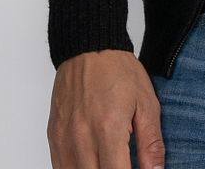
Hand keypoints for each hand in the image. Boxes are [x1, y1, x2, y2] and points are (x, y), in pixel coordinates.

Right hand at [47, 48, 164, 168]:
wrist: (89, 48)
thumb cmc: (118, 71)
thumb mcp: (147, 102)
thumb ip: (151, 142)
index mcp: (108, 129)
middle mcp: (82, 138)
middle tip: (122, 164)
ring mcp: (64, 139)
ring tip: (108, 162)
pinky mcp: (53, 137)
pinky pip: (60, 168)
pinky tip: (91, 163)